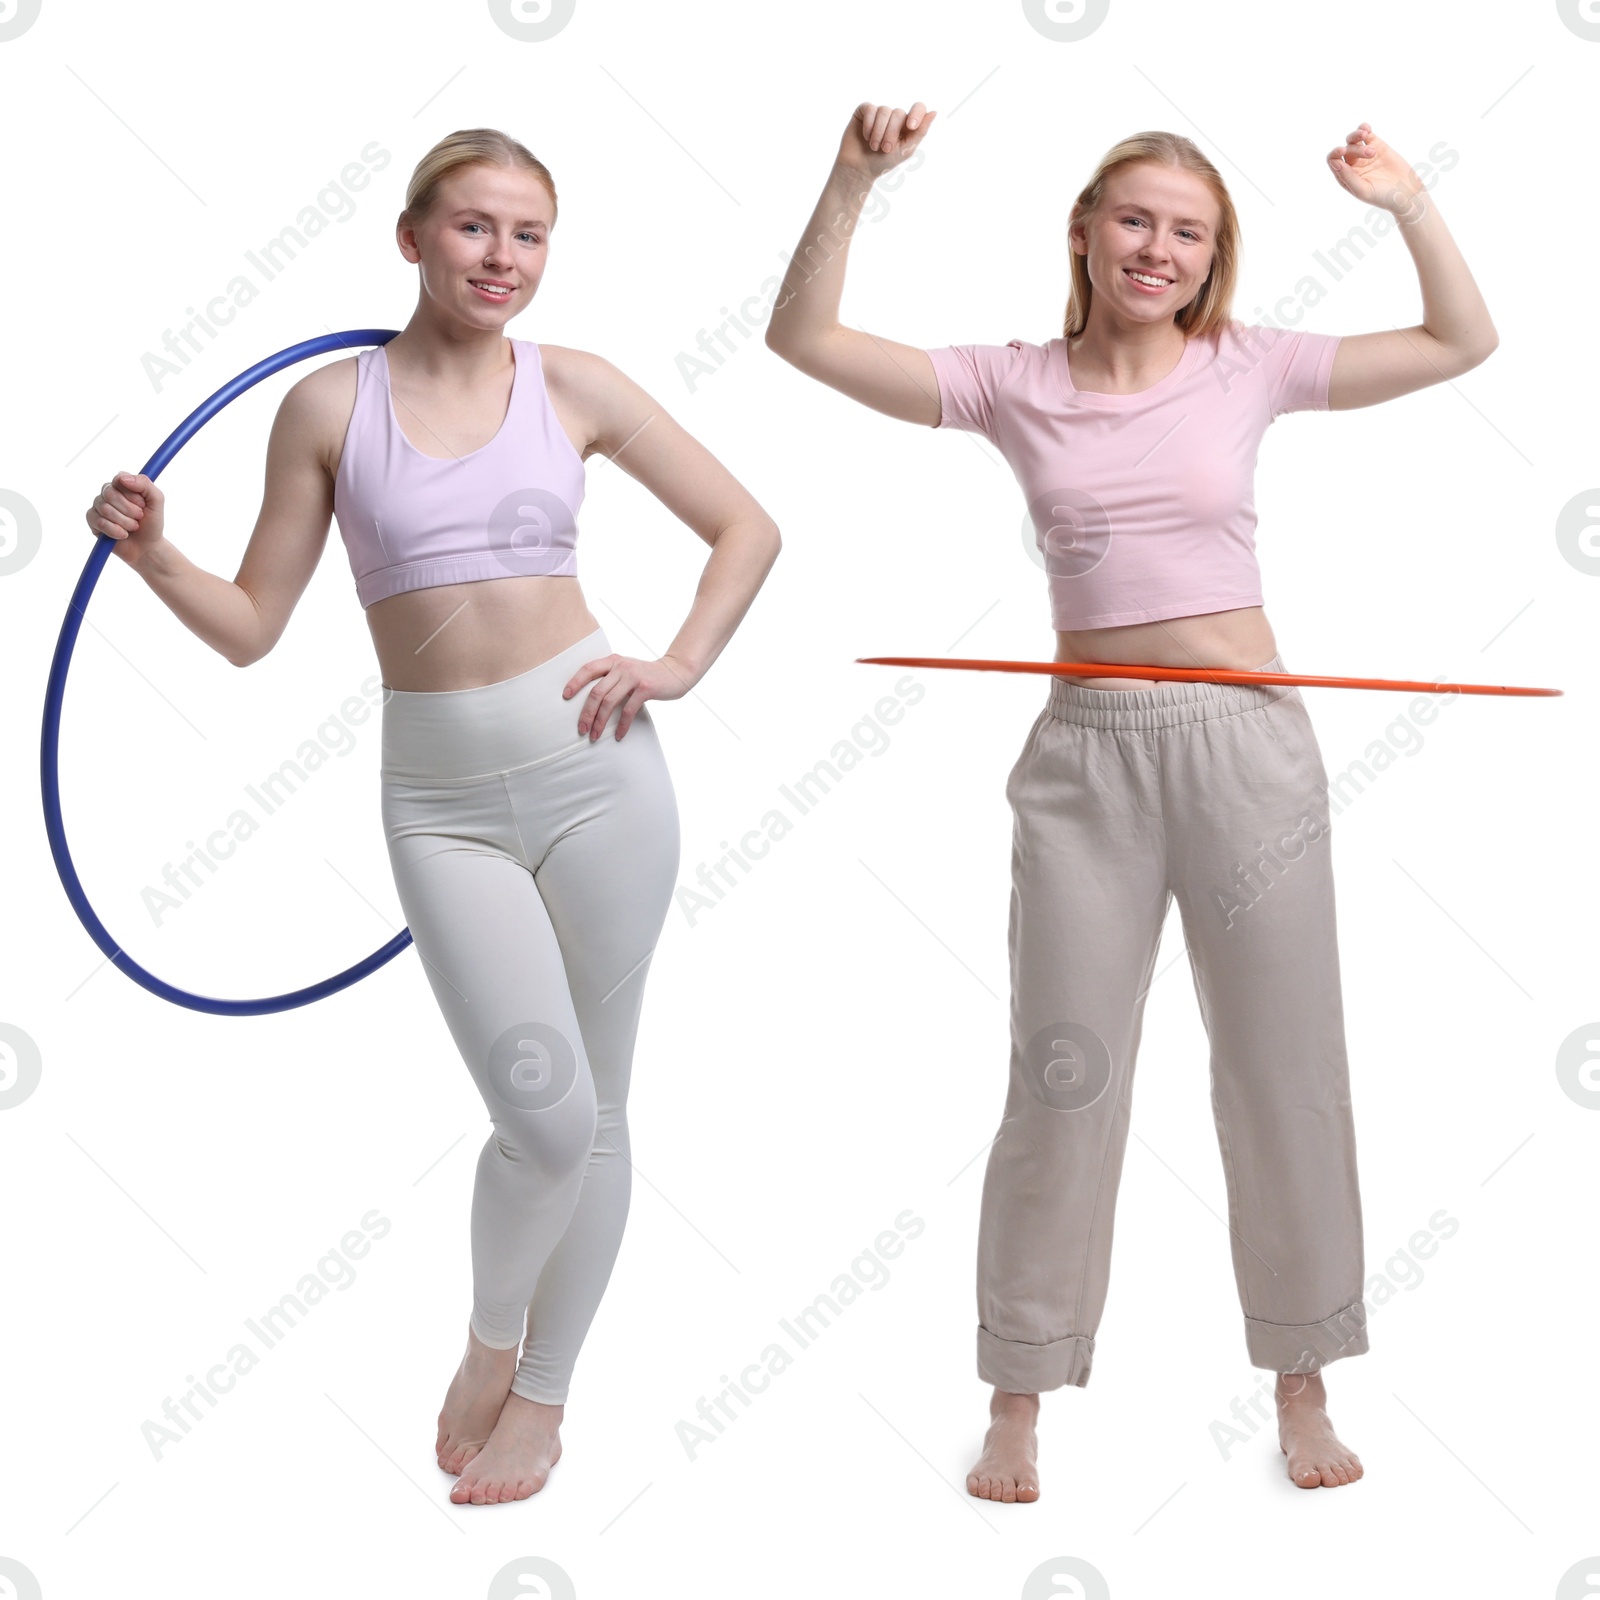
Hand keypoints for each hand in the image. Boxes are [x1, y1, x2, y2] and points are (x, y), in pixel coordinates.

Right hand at [87, 471, 166, 566]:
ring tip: (133, 527)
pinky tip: (123, 534)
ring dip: (125, 522)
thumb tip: (123, 478)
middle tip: (140, 517)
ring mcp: (99, 506)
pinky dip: (115, 530)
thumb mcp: (157, 501)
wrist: (147, 547)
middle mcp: (108, 493)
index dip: (132, 495)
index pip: (119, 479)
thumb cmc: (152, 523)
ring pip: (105, 509)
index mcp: (123, 485)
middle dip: (129, 510)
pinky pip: (99, 522)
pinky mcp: (93, 521)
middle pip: (110, 494)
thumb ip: (145, 484)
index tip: (143, 504)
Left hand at [563, 649, 696, 740]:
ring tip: (594, 736)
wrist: (676, 672)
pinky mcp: (645, 688)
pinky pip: (628, 710)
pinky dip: (622, 725)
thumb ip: (611, 677)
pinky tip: (618, 736)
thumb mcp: (626, 670)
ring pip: (609, 702)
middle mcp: (621, 666)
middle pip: (596, 692)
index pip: (588, 669)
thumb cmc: (647, 675)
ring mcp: (633, 677)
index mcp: (613, 661)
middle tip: (580, 729)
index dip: (575, 682)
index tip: (565, 697)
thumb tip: (589, 699)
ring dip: (600, 722)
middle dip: (586, 713)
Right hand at [837, 99, 936, 180]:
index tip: (910, 126)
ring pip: (884, 110)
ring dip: (879, 132)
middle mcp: (894, 117)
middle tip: (885, 150)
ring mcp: (879, 112)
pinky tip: (865, 136)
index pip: (918, 108)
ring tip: (874, 147)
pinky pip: (870, 109)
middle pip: (898, 113)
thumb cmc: (883, 163)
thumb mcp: (906, 150)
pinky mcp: (864, 111)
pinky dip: (868, 125)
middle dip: (891, 133)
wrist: (859, 169)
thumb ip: (920, 132)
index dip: (916, 114)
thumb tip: (934, 112)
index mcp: (907, 125)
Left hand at [1326, 122, 1423, 214]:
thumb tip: (1335, 163)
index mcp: (1345, 176)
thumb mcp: (1363, 190)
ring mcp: (1364, 155)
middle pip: (1345, 149)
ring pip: (1353, 139)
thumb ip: (1348, 178)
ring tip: (1366, 134)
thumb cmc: (1382, 196)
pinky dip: (1364, 128)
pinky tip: (1366, 128)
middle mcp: (1352, 165)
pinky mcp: (1377, 146)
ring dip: (1356, 134)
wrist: (1406, 191)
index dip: (1335, 153)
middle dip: (1356, 148)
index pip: (1333, 161)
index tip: (1343, 150)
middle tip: (1371, 153)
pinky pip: (1367, 134)